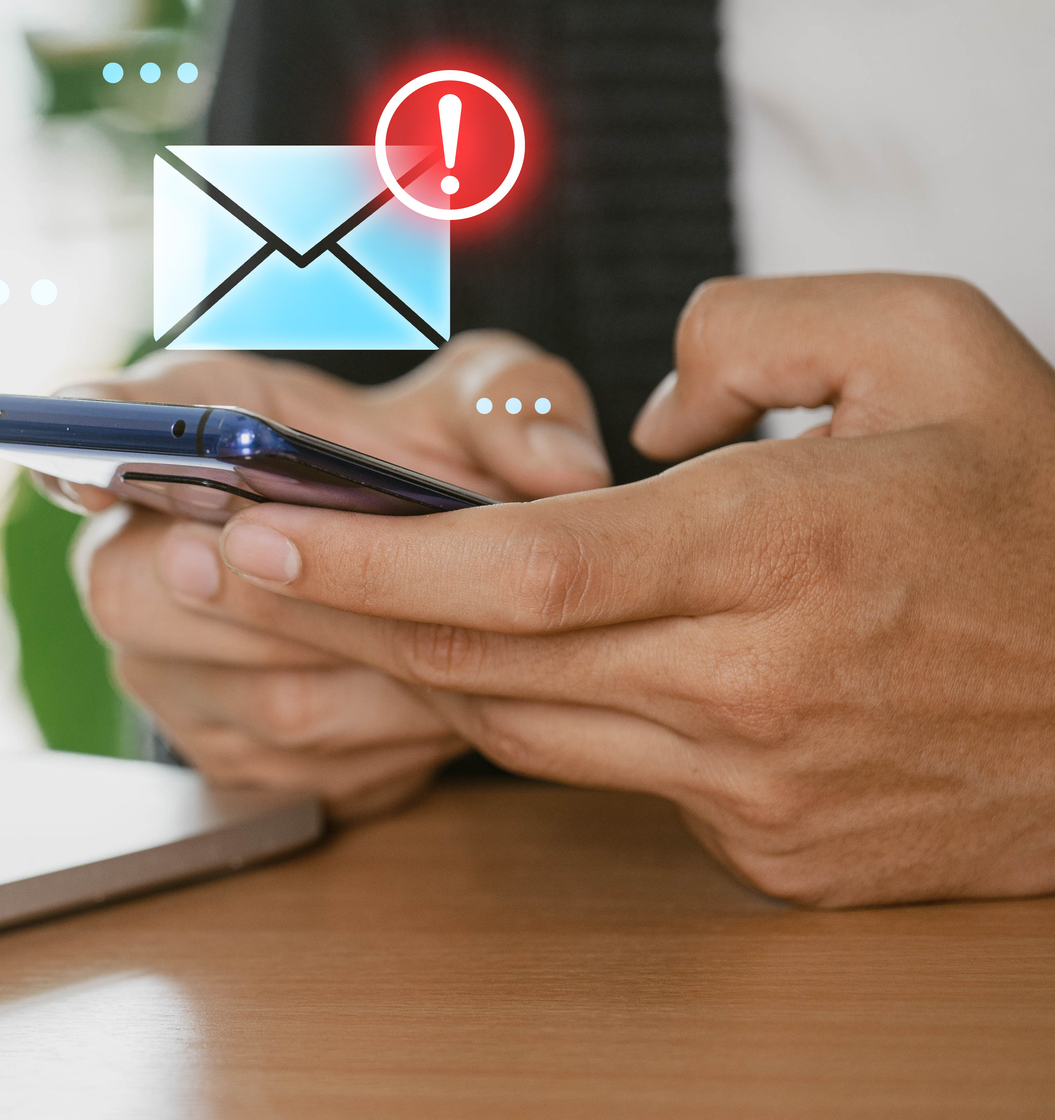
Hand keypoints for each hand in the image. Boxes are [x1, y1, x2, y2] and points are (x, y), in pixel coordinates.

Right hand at [65, 337, 613, 820]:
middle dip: (315, 609)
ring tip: (482, 658)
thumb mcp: (476, 405)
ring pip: (260, 698)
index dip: (77, 446)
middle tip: (430, 605)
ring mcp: (158, 663)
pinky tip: (446, 708)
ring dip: (386, 687)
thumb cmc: (418, 464)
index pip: (93, 420)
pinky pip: (301, 771)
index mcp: (176, 424)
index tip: (87, 473)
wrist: (404, 565)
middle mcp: (129, 547)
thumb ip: (516, 408)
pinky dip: (394, 747)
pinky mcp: (211, 751)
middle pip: (153, 592)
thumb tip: (558, 466)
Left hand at [205, 276, 1054, 904]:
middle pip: (485, 658)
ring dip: (408, 663)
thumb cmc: (1053, 509)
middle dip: (328, 613)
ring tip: (309, 600)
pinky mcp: (775, 850)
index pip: (522, 571)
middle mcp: (752, 684)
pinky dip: (535, 711)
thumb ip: (758, 326)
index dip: (369, 560)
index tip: (255, 531)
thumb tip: (638, 411)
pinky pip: (610, 773)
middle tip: (207, 564)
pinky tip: (484, 658)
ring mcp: (761, 787)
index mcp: (781, 547)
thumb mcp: (939, 340)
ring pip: (523, 727)